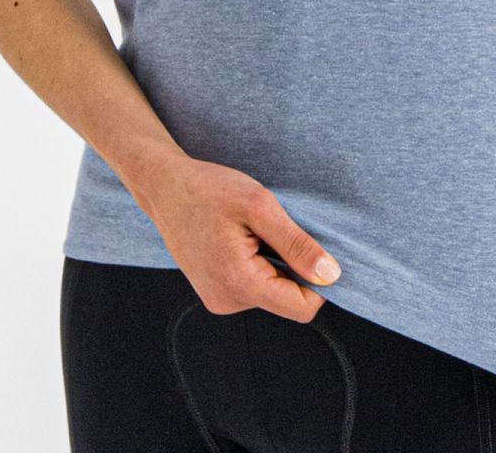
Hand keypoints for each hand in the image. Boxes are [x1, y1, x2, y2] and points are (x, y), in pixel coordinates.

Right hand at [142, 153, 342, 323]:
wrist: (164, 187)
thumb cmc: (210, 190)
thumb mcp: (260, 206)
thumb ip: (296, 244)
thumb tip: (331, 274)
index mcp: (241, 285)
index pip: (302, 307)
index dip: (319, 280)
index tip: (314, 245)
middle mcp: (228, 302)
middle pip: (287, 299)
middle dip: (293, 266)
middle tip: (273, 228)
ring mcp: (219, 299)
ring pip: (271, 291)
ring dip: (275, 262)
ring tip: (253, 230)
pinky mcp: (215, 291)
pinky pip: (254, 285)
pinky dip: (259, 262)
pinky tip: (242, 237)